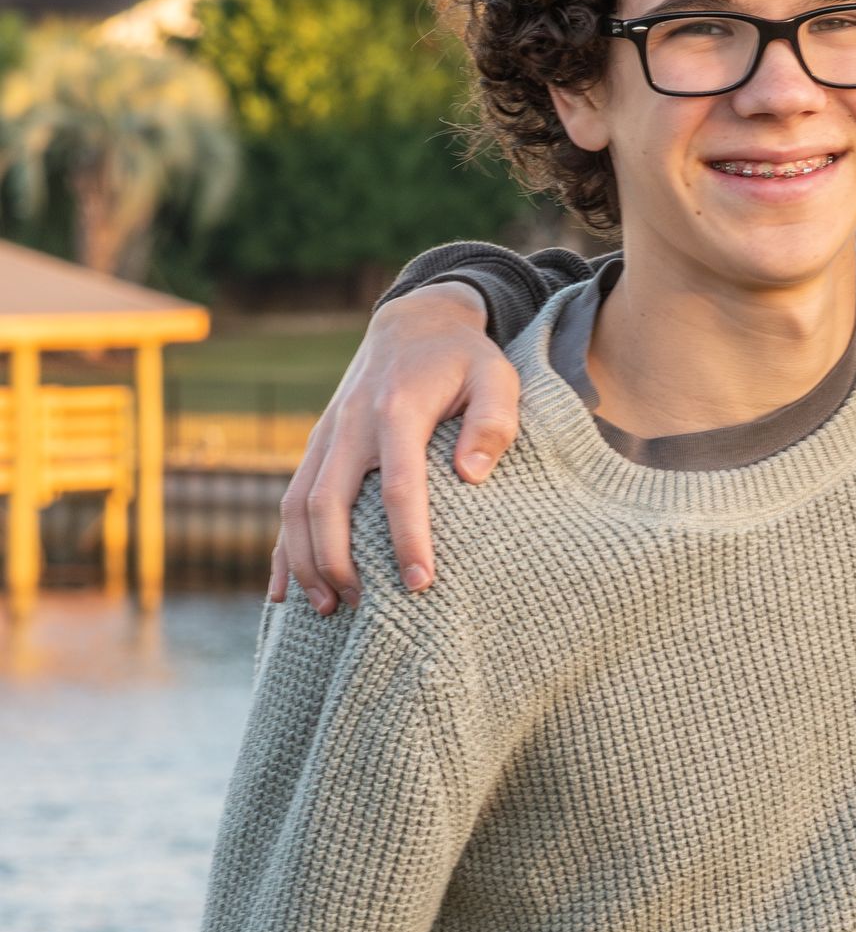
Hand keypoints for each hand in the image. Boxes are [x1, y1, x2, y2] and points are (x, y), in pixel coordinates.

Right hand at [271, 284, 520, 613]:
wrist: (414, 323)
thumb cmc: (464, 360)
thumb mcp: (496, 377)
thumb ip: (494, 423)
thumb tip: (471, 477)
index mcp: (397, 410)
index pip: (398, 485)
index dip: (407, 537)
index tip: (420, 582)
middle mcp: (351, 425)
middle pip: (329, 503)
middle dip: (338, 561)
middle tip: (360, 607)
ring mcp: (327, 436)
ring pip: (297, 506)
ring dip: (305, 560)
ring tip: (326, 608)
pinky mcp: (318, 446)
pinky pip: (289, 501)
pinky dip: (283, 547)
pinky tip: (282, 590)